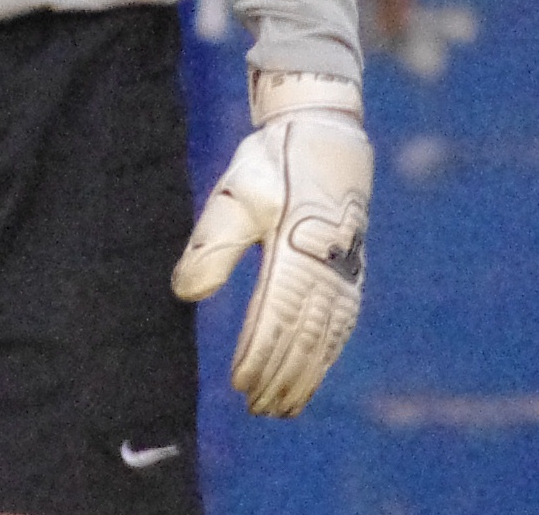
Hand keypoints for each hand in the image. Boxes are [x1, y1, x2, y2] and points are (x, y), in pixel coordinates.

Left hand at [171, 71, 371, 417]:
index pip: (275, 318)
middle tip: (257, 408)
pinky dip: (328, 354)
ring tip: (283, 406)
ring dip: (305, 374)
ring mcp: (345, 270)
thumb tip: (184, 293)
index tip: (240, 384)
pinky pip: (342, 323)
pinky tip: (316, 371)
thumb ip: (212, 244)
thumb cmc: (273, 161)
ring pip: (325, 336)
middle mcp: (326, 266)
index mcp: (295, 249)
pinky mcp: (353, 269)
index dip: (259, 355)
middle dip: (280, 376)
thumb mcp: (236, 193)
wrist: (325, 132)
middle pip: (302, 336)